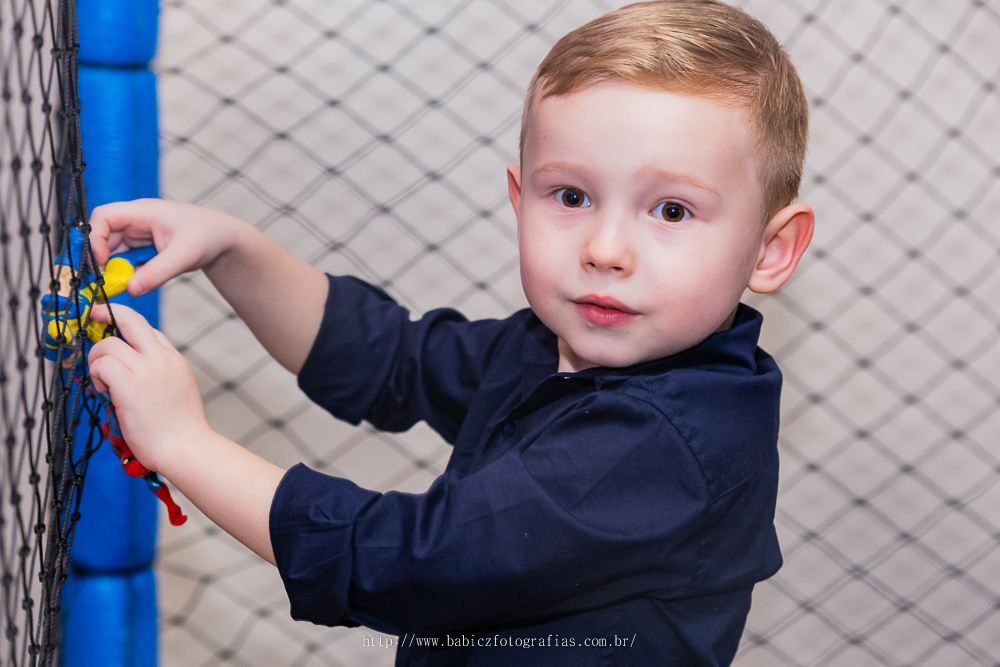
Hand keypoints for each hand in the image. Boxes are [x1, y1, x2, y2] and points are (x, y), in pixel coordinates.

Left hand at [87, 304, 209, 472]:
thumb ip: (160, 373)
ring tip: (102, 383)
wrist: (185, 447)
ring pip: (108, 344)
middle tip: (93, 315)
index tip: (113, 333)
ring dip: (97, 361)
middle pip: (130, 319)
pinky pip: (102, 365)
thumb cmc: (179, 428)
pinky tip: (103, 391)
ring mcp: (146, 370)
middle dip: (107, 313)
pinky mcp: (129, 386)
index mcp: (174, 359)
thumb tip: (133, 370)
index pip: (147, 330)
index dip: (126, 328)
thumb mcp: (179, 388)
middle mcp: (161, 359)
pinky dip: (96, 375)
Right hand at [88, 199, 244, 295]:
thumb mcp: (183, 256)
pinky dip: (124, 272)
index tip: (101, 261)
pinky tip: (132, 283)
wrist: (222, 240)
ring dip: (112, 268)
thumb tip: (130, 289)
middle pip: (103, 235)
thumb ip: (157, 273)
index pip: (104, 216)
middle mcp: (135, 221)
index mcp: (142, 211)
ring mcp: (138, 234)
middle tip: (101, 282)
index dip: (96, 237)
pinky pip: (125, 260)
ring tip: (115, 285)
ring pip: (112, 250)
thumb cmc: (206, 237)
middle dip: (99, 258)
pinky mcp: (142, 248)